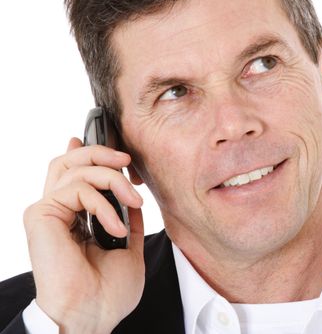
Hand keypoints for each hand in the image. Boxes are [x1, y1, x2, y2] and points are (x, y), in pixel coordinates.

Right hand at [23, 138, 144, 332]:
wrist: (93, 314)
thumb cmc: (107, 291)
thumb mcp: (128, 245)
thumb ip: (126, 218)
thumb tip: (131, 198)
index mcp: (75, 218)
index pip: (73, 174)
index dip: (90, 155)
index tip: (117, 153)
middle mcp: (58, 211)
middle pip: (69, 161)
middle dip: (101, 153)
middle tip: (126, 160)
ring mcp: (48, 212)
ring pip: (76, 169)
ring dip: (113, 180)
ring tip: (134, 202)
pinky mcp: (42, 216)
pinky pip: (77, 190)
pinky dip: (104, 204)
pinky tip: (116, 225)